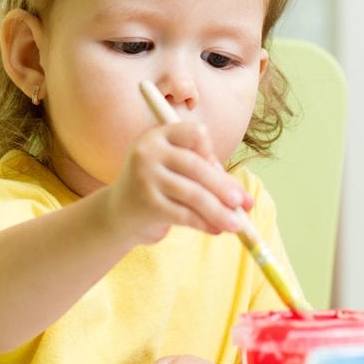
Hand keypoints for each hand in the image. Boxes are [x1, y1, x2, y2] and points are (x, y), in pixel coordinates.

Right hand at [106, 122, 252, 244]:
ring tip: (236, 225)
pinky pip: (183, 214)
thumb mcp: (178, 170)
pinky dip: (204, 223)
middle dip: (224, 187)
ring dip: (219, 211)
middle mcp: (149, 152)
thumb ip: (208, 173)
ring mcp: (145, 178)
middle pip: (197, 166)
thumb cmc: (160, 186)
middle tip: (243, 203)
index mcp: (159, 135)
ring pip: (193, 194)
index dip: (210, 150)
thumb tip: (242, 197)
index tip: (217, 168)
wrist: (120, 212)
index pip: (195, 133)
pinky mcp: (147, 204)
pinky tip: (217, 230)